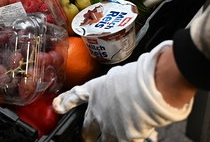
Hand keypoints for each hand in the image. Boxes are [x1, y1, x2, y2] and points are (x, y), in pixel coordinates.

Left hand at [52, 41, 192, 141]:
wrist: (151, 88)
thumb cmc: (140, 75)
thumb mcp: (122, 73)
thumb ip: (117, 83)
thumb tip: (123, 85)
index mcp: (96, 90)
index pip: (75, 97)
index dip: (65, 102)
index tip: (58, 106)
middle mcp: (98, 110)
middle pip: (87, 128)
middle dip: (88, 133)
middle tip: (90, 135)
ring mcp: (109, 127)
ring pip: (103, 140)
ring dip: (109, 139)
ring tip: (117, 137)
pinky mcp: (124, 138)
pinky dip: (136, 139)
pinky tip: (148, 136)